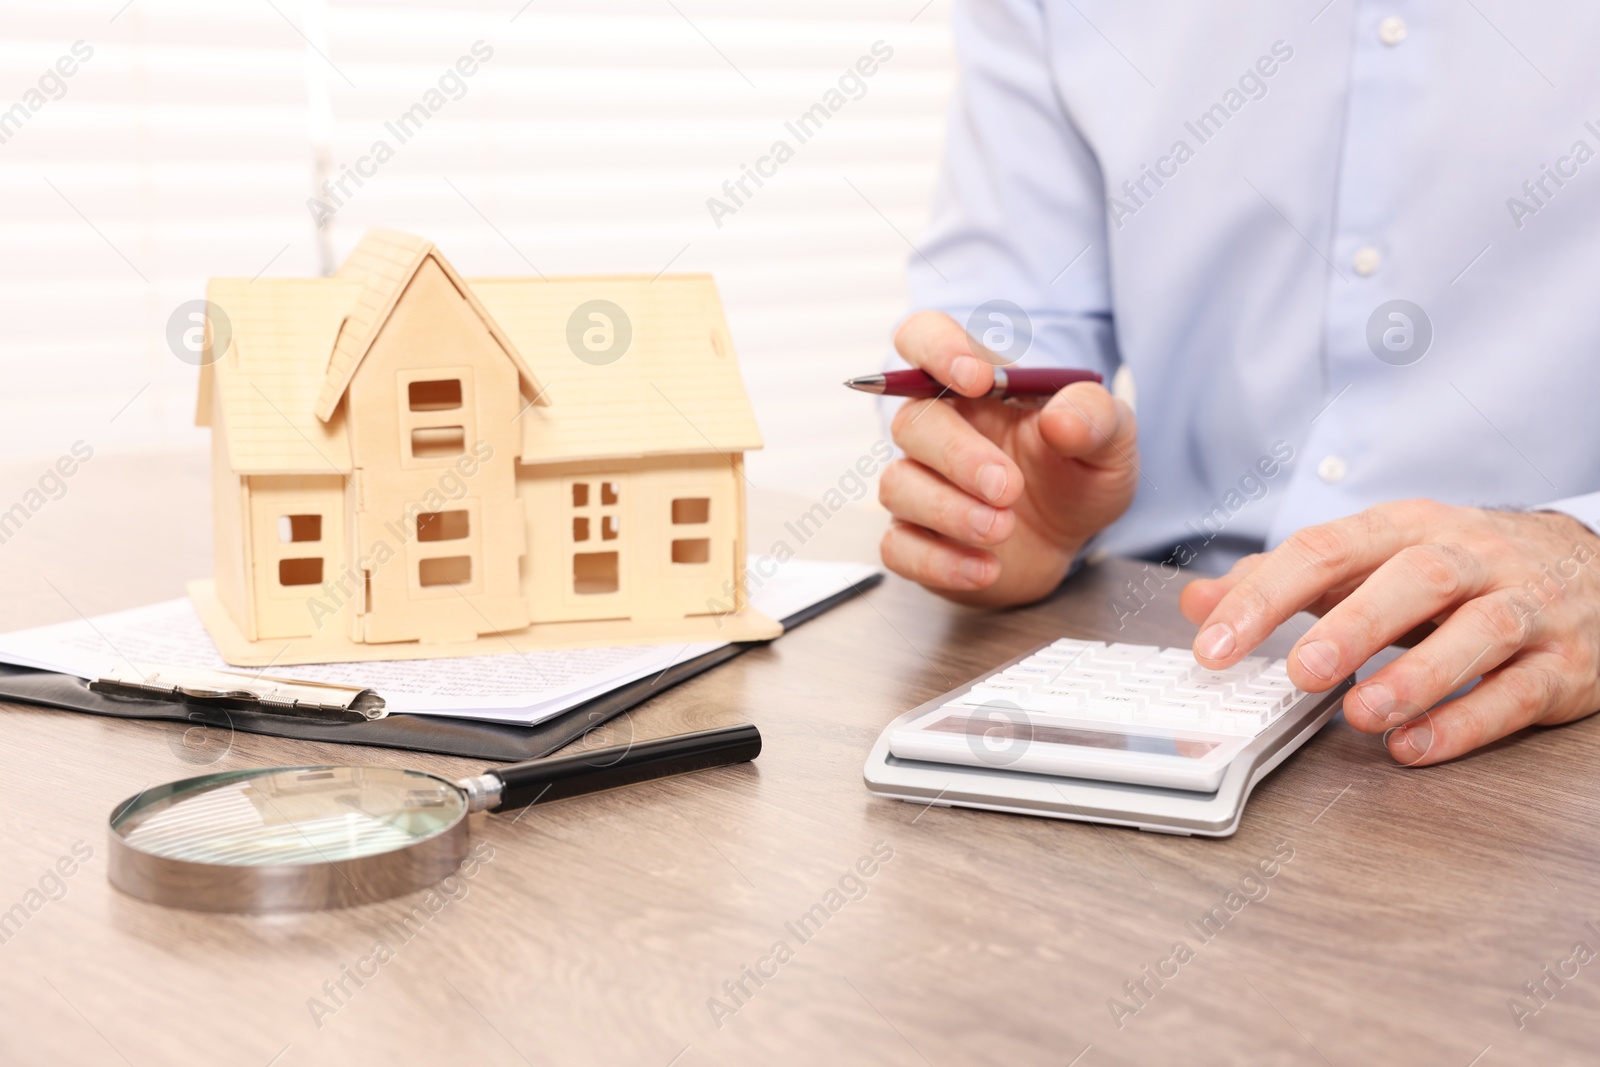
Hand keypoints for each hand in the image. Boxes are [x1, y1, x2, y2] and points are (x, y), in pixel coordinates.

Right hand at [878, 311, 1139, 606]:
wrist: (1069, 542)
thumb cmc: (1077, 475)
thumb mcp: (1110, 442)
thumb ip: (1096, 418)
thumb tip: (1061, 418)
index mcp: (973, 386)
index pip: (923, 337)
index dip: (936, 349)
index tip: (976, 380)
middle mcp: (937, 430)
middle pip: (911, 422)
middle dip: (958, 456)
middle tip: (1008, 488)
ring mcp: (920, 485)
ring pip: (897, 485)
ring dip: (949, 511)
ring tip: (1003, 529)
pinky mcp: (915, 539)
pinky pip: (897, 547)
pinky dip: (940, 561)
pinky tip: (986, 567)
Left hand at [1179, 500, 1599, 764]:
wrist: (1587, 568)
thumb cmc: (1455, 569)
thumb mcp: (1369, 560)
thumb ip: (1283, 582)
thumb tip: (1198, 601)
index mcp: (1405, 528)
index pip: (1325, 549)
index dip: (1264, 596)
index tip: (1212, 644)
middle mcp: (1469, 559)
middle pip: (1414, 578)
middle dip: (1354, 625)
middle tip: (1301, 670)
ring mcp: (1523, 609)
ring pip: (1479, 632)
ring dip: (1417, 676)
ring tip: (1361, 715)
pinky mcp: (1562, 665)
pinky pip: (1519, 692)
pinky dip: (1468, 721)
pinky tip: (1417, 745)